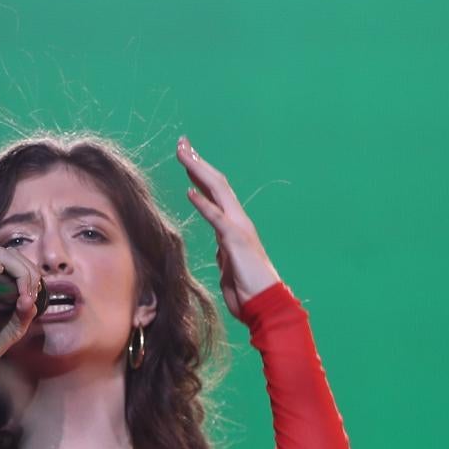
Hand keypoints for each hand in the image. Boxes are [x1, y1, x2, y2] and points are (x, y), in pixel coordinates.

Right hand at [0, 246, 39, 383]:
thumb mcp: (14, 328)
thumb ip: (26, 313)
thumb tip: (30, 298)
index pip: (17, 262)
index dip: (32, 273)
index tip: (34, 296)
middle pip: (11, 255)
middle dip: (29, 271)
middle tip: (30, 294)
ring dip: (18, 268)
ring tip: (22, 291)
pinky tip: (1, 275)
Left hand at [177, 137, 280, 319]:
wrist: (266, 306)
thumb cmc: (248, 291)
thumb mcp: (229, 267)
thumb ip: (224, 252)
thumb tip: (218, 248)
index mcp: (233, 226)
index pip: (214, 191)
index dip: (199, 172)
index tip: (185, 155)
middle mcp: (237, 221)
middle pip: (215, 183)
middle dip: (197, 161)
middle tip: (181, 143)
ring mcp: (238, 228)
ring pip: (218, 191)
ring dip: (199, 171)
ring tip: (184, 155)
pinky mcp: (236, 241)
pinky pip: (218, 219)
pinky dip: (204, 204)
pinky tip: (190, 192)